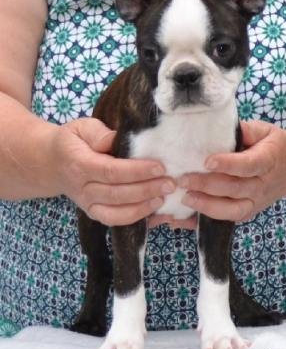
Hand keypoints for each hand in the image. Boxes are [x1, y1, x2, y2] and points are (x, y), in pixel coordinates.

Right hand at [48, 117, 176, 225]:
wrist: (51, 163)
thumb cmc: (73, 141)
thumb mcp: (81, 127)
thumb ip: (98, 133)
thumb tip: (115, 139)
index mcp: (79, 164)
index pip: (111, 171)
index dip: (136, 171)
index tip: (160, 167)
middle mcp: (82, 188)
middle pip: (117, 193)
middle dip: (147, 189)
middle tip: (170, 183)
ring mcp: (87, 204)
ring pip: (116, 211)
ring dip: (143, 206)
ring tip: (165, 196)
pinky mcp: (93, 213)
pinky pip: (114, 220)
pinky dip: (135, 217)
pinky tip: (153, 207)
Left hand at [177, 120, 285, 222]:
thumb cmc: (273, 146)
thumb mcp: (265, 130)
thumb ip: (246, 130)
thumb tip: (222, 127)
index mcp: (268, 160)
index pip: (248, 165)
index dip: (228, 164)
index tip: (207, 161)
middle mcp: (263, 185)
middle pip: (236, 188)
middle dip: (207, 185)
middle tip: (184, 179)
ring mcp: (256, 202)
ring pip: (233, 210)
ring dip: (207, 205)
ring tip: (185, 198)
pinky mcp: (248, 212)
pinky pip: (228, 220)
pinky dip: (206, 220)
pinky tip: (186, 215)